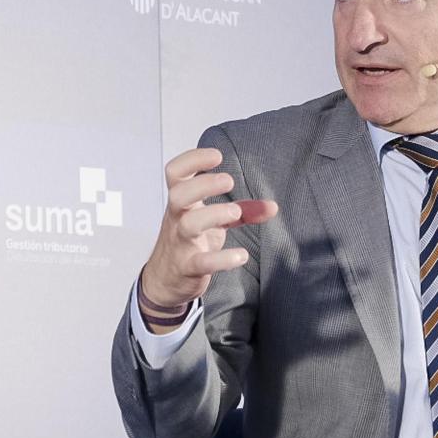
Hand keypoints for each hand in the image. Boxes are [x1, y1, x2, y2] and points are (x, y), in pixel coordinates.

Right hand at [139, 148, 277, 323]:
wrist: (164, 281)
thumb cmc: (190, 242)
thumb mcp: (212, 221)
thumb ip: (243, 212)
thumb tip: (273, 206)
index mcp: (182, 203)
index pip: (175, 173)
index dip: (192, 159)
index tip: (217, 156)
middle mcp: (177, 219)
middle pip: (178, 194)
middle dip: (203, 184)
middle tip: (229, 181)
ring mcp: (181, 243)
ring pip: (189, 225)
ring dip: (213, 215)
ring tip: (235, 212)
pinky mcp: (188, 267)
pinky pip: (202, 262)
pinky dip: (223, 259)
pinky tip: (242, 255)